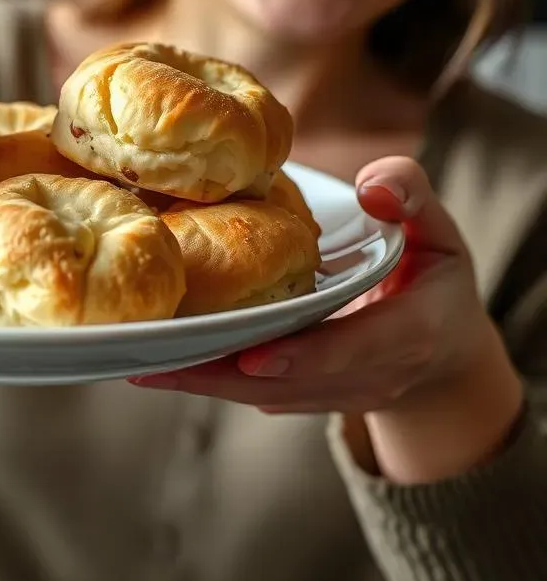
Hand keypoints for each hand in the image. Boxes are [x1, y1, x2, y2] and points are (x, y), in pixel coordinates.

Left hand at [130, 157, 523, 479]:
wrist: (441, 356)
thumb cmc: (436, 283)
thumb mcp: (440, 234)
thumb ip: (412, 199)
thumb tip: (371, 185)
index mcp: (408, 335)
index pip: (354, 350)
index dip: (304, 357)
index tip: (253, 357)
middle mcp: (365, 377)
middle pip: (287, 383)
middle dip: (222, 374)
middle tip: (159, 359)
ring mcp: (331, 393)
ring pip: (260, 395)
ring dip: (201, 381)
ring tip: (139, 360)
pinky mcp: (301, 395)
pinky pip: (252, 393)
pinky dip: (207, 379)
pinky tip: (156, 360)